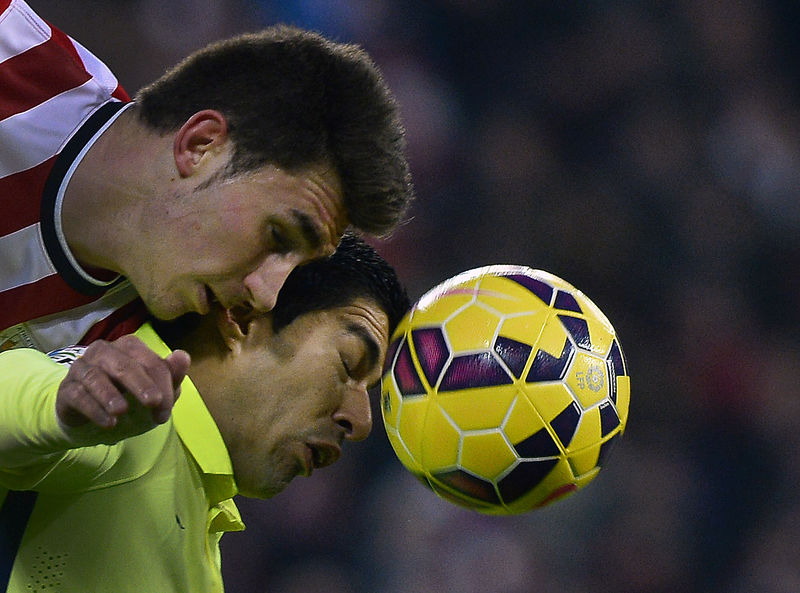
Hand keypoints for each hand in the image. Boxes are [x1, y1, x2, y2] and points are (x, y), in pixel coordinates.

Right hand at [55, 335, 190, 442]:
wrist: (95, 421)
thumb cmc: (130, 401)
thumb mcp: (154, 395)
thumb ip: (171, 377)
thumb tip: (183, 356)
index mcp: (130, 348)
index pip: (150, 361)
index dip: (161, 385)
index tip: (165, 412)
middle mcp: (104, 352)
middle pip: (123, 363)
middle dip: (140, 384)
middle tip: (153, 403)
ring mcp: (82, 368)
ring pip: (95, 376)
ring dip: (109, 394)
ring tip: (122, 412)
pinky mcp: (66, 388)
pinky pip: (78, 394)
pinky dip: (93, 408)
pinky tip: (108, 422)